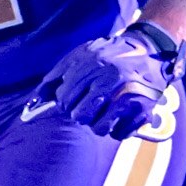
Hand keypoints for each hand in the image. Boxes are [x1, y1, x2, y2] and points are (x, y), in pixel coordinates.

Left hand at [35, 26, 175, 136]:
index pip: (65, 98)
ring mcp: (128, 97)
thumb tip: (34, 100)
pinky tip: (121, 116)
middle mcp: (110, 82)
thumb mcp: (81, 56)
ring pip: (98, 129)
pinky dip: (118, 130)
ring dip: (99, 124)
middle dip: (81, 113)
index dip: (66, 102)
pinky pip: (119, 134)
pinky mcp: (143, 110)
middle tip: (91, 105)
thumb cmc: (108, 56)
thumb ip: (56, 76)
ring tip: (106, 111)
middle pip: (79, 116)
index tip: (74, 98)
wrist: (150, 50)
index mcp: (93, 66)